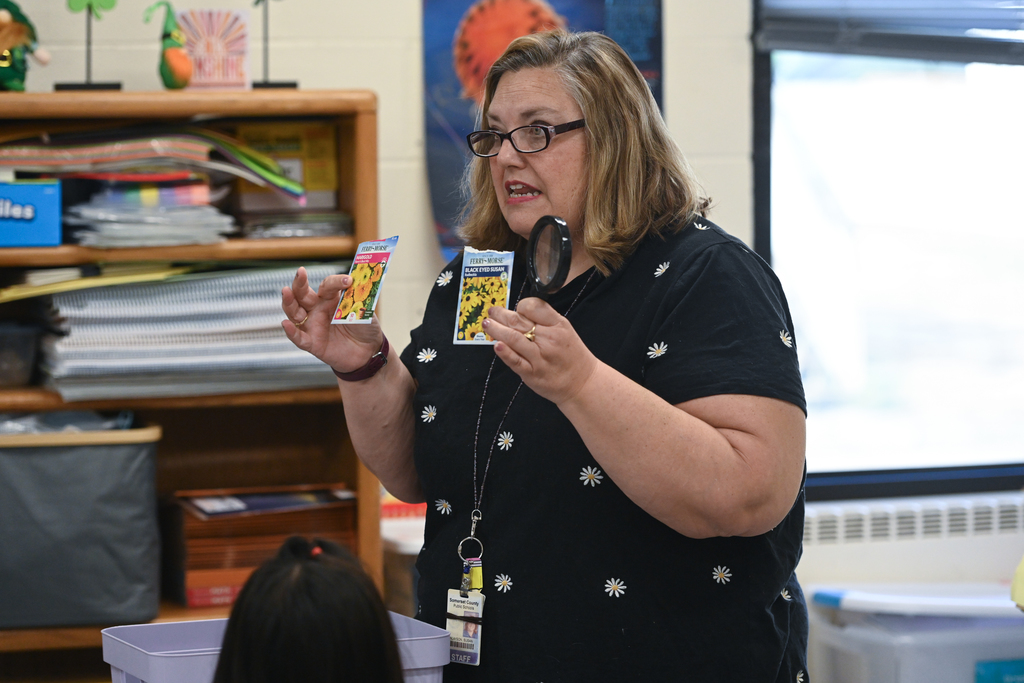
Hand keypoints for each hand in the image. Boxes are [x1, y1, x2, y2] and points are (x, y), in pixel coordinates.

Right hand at [281, 267, 382, 372]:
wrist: (368, 350)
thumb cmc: (364, 327)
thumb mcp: (364, 310)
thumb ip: (358, 298)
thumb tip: (358, 281)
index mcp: (330, 298)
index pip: (327, 286)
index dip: (336, 282)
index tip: (348, 280)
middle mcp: (317, 309)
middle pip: (302, 294)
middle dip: (299, 283)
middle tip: (300, 272)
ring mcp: (312, 325)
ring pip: (294, 312)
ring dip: (289, 302)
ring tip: (286, 291)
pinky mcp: (312, 343)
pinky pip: (299, 337)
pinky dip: (291, 332)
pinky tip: (286, 324)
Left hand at [483, 297, 597, 404]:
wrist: (582, 383)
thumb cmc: (571, 355)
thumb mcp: (565, 329)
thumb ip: (544, 320)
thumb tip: (519, 312)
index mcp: (557, 324)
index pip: (533, 307)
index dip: (520, 306)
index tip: (515, 309)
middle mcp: (548, 339)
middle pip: (518, 321)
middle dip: (501, 315)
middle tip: (491, 312)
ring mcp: (539, 357)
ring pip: (513, 338)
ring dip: (497, 330)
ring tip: (487, 324)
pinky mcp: (532, 373)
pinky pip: (515, 361)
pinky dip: (505, 353)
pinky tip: (497, 345)